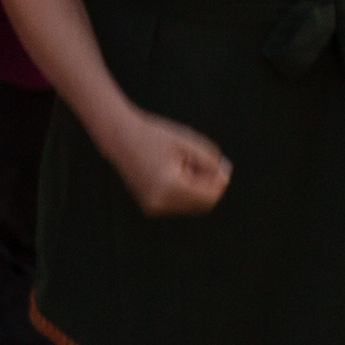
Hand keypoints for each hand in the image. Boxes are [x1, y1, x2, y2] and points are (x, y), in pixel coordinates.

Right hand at [105, 114, 232, 216]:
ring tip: (182, 165)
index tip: (219, 165)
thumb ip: (210, 161)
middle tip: (199, 162)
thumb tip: (223, 178)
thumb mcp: (188, 142)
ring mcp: (153, 208)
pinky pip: (178, 204)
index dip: (219, 182)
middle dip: (207, 187)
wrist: (120, 138)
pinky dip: (183, 192)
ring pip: (191, 206)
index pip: (209, 198)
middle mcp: (160, 203)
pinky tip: (173, 173)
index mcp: (170, 187)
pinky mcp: (150, 207)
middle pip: (202, 206)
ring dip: (195, 189)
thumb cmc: (154, 136)